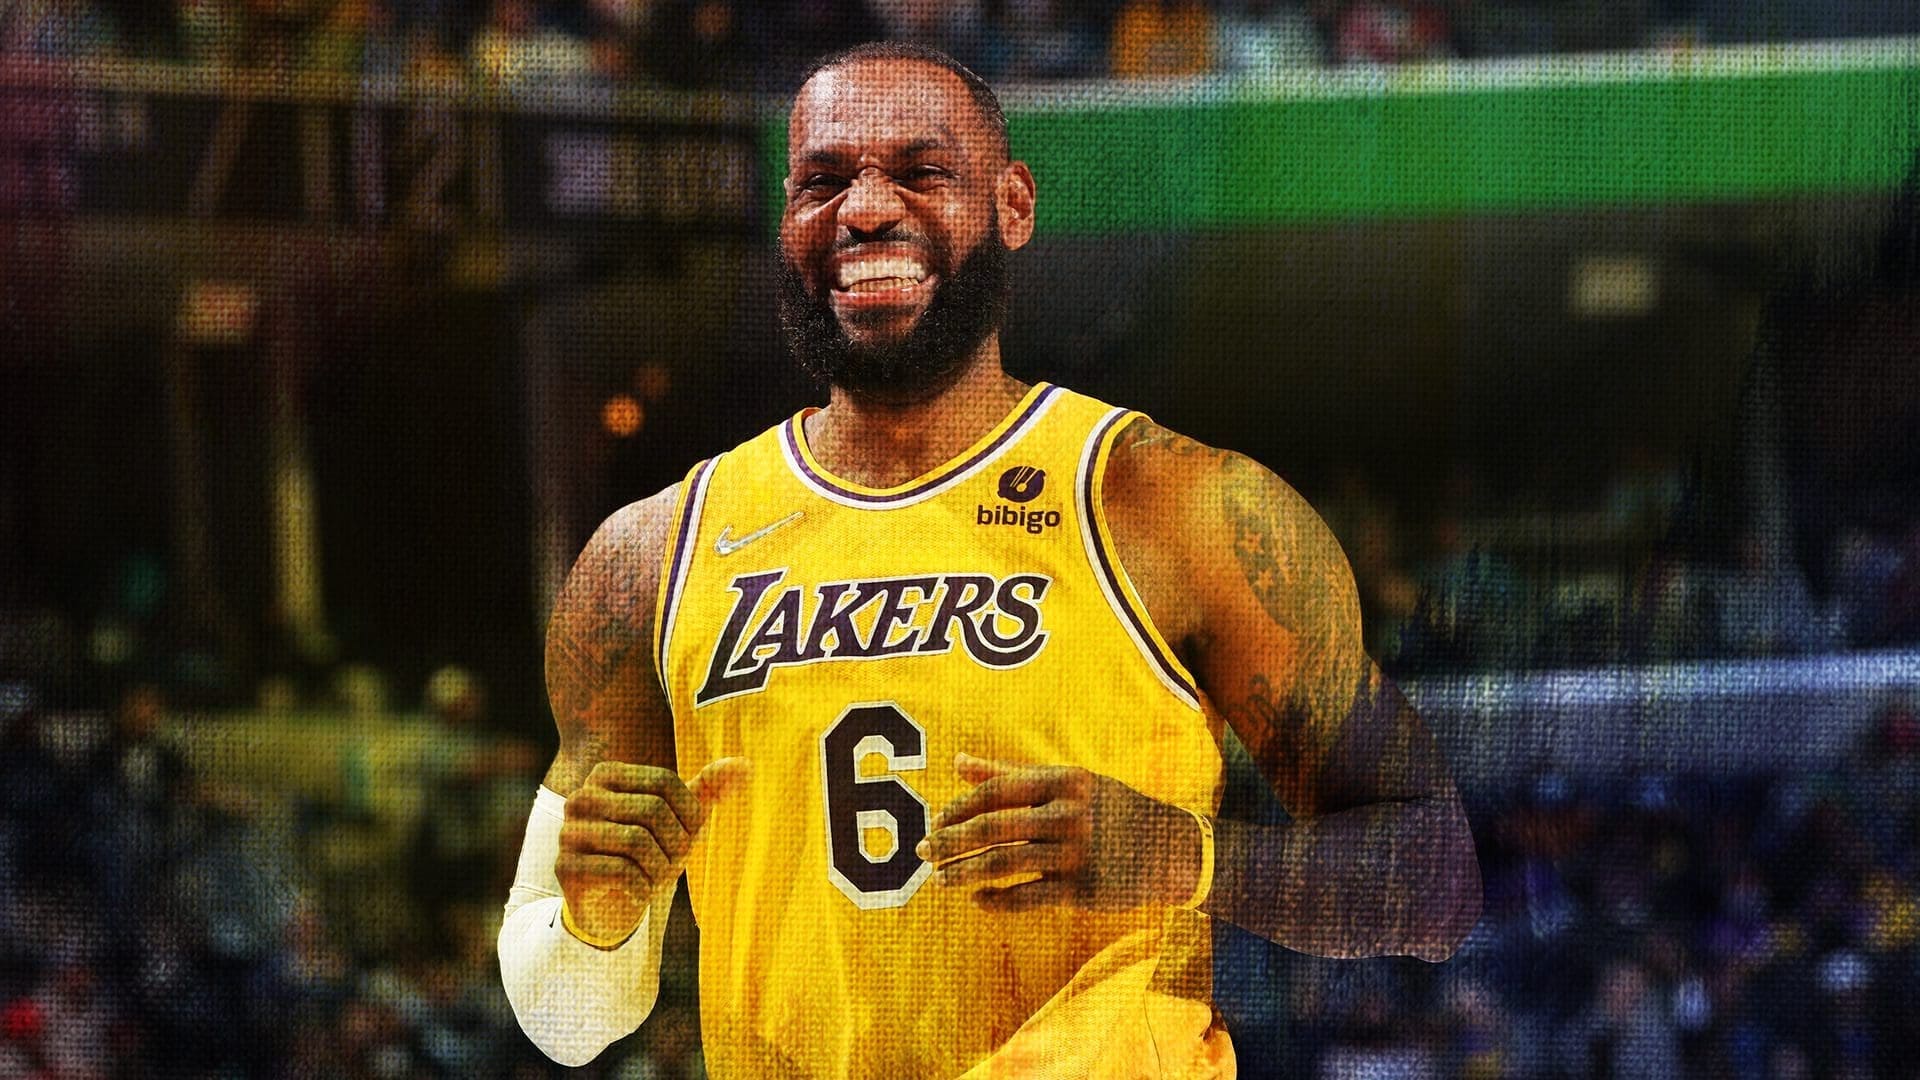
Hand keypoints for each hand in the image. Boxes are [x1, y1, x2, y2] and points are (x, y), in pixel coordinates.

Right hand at [556, 757, 749, 940]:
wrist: (610, 904)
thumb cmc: (649, 853)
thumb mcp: (680, 819)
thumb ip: (708, 790)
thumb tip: (745, 764)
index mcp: (606, 774)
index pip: (665, 781)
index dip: (689, 813)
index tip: (688, 836)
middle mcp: (582, 797)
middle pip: (652, 810)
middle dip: (676, 844)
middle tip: (673, 864)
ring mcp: (570, 832)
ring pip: (638, 841)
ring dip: (660, 868)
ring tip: (655, 877)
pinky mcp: (567, 867)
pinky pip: (622, 872)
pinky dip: (642, 888)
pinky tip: (636, 892)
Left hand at [915, 753, 1201, 912]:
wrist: (1172, 850)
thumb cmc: (1109, 810)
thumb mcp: (1067, 783)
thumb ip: (1010, 772)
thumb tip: (957, 761)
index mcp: (1064, 781)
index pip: (997, 790)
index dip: (960, 807)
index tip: (935, 821)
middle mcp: (1069, 813)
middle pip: (994, 827)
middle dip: (951, 841)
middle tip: (923, 852)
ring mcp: (1077, 852)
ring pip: (1004, 863)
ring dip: (965, 873)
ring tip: (941, 880)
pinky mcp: (1083, 889)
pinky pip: (1027, 897)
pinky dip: (997, 900)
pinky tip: (978, 899)